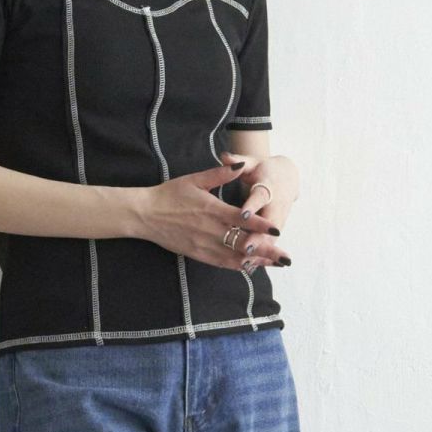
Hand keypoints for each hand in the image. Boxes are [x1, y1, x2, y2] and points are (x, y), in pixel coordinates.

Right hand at [134, 159, 291, 272]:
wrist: (145, 215)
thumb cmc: (170, 194)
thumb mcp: (195, 179)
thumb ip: (220, 174)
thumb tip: (241, 165)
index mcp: (212, 209)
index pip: (242, 220)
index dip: (261, 226)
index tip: (277, 230)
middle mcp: (210, 230)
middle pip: (243, 243)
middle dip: (266, 250)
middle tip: (285, 257)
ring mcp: (204, 245)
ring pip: (235, 257)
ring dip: (257, 261)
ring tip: (275, 264)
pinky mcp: (198, 254)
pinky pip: (222, 263)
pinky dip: (238, 266)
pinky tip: (252, 267)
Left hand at [227, 154, 297, 267]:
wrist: (286, 177)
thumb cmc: (263, 170)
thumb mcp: (253, 162)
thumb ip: (238, 160)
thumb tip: (225, 155)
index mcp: (267, 186)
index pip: (259, 196)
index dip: (252, 206)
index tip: (243, 214)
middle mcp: (274, 205)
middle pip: (267, 224)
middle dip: (258, 237)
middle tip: (246, 248)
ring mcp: (276, 219)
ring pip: (268, 238)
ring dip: (260, 251)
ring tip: (247, 263)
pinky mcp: (275, 229)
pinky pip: (268, 244)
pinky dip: (261, 255)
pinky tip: (249, 267)